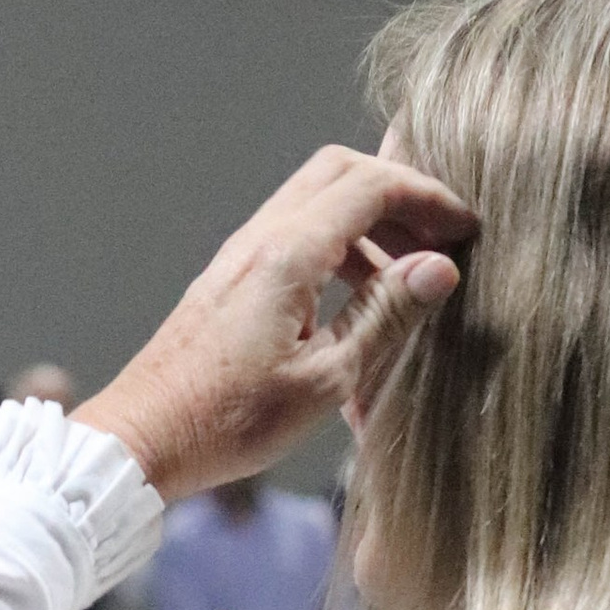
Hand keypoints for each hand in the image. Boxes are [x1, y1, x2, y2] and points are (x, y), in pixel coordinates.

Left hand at [75, 144, 472, 504]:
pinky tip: (355, 298)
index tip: (466, 227)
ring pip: (315, 201)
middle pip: (339, 171)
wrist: (143, 438)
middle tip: (438, 237)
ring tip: (405, 277)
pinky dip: (336, 247)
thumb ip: (383, 317)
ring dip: (368, 223)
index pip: (369, 185)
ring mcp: (240, 255)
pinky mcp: (230, 279)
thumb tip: (438, 268)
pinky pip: (293, 236)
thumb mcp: (325, 379)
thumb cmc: (228, 421)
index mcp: (287, 254)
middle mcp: (260, 239)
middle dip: (398, 193)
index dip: (427, 196)